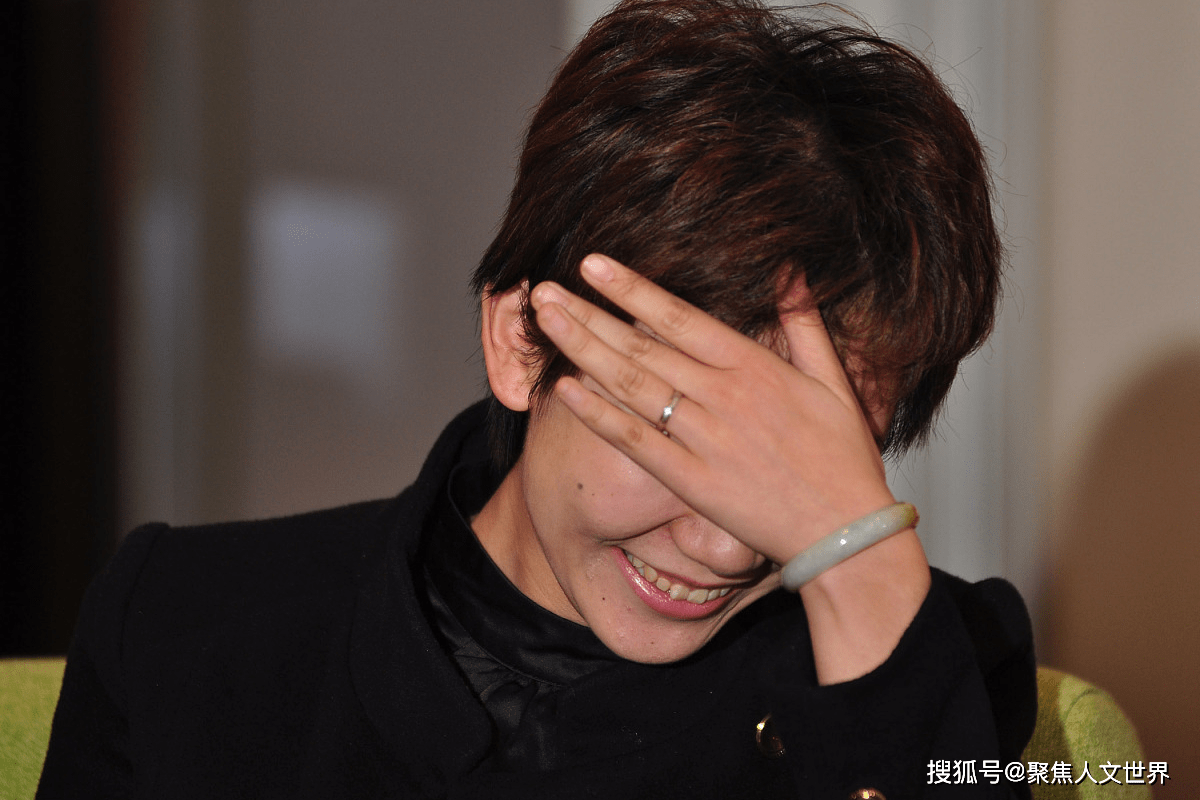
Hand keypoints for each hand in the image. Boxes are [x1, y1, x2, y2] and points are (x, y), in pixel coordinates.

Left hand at [529, 253, 897, 565]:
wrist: (847, 534)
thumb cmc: (843, 458)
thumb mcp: (833, 380)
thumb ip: (804, 323)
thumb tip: (790, 269)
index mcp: (755, 367)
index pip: (680, 316)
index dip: (631, 288)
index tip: (593, 265)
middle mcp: (724, 396)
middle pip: (642, 346)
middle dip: (588, 314)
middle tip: (543, 291)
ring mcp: (705, 439)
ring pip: (631, 386)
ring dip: (582, 350)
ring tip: (545, 322)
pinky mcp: (692, 482)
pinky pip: (635, 442)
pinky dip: (598, 415)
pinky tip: (564, 389)